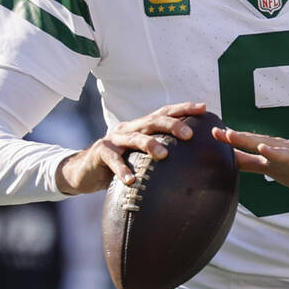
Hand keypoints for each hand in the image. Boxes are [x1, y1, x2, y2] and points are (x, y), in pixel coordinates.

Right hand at [56, 102, 206, 194]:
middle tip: (189, 134)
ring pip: (134, 138)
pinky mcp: (101, 153)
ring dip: (150, 145)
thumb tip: (193, 161)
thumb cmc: (119, 164)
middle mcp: (129, 128)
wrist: (84, 171)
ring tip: (164, 155)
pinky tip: (131, 180)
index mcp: (141, 126)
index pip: (164, 113)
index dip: (183, 109)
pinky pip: (113, 161)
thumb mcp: (139, 156)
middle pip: (152, 121)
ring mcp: (114, 140)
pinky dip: (122, 170)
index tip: (203, 108)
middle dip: (172, 125)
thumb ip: (159, 152)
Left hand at [211, 128, 288, 197]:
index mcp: (273, 150)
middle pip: (264, 144)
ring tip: (263, 149)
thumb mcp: (269, 164)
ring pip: (288, 156)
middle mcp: (286, 151)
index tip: (214, 133)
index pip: (250, 142)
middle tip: (229, 134)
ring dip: (275, 152)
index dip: (232, 138)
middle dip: (246, 139)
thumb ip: (248, 161)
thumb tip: (225, 157)